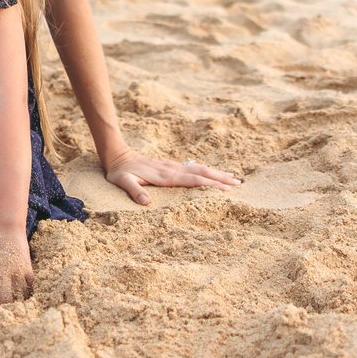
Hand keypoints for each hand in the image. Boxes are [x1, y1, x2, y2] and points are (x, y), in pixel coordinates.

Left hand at [0, 228, 33, 302]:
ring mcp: (16, 272)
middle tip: (2, 309)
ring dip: (18, 300)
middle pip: (5, 298)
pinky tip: (25, 293)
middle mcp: (2, 274)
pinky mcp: (27, 269)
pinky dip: (29, 291)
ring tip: (16, 305)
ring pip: (20, 294)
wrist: (7, 229)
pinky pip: (30, 285)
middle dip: (4, 306)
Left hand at [104, 151, 240, 206]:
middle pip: (201, 173)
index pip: (192, 180)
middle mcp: (172, 169)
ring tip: (233, 178)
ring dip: (216, 174)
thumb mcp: (123, 182)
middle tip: (238, 184)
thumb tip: (146, 203)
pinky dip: (206, 171)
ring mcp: (172, 166)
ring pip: (199, 169)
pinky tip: (212, 174)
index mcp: (165, 176)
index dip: (209, 185)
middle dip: (220, 178)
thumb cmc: (120, 172)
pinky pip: (193, 168)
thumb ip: (134, 191)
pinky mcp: (171, 166)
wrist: (118, 155)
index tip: (225, 190)